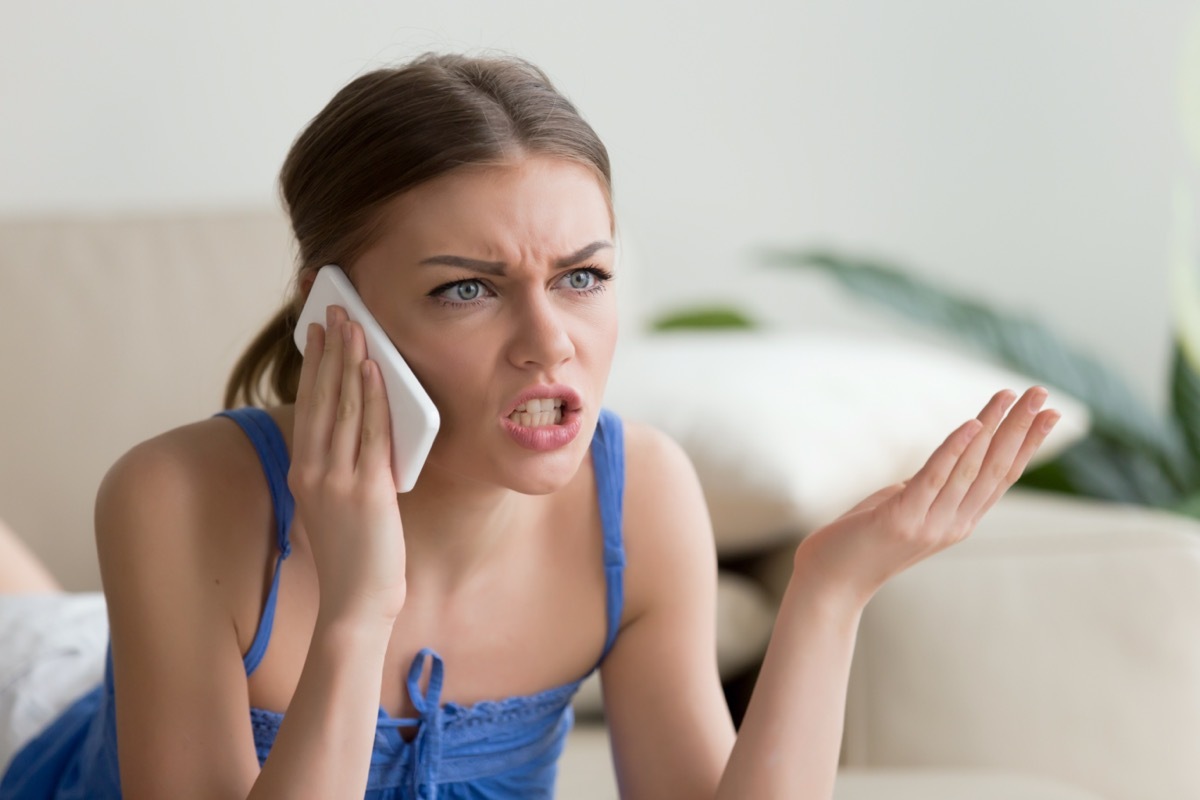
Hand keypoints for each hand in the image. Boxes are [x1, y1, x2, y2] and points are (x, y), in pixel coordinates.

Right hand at [289, 304, 406, 622]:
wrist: (357, 602)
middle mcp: (314, 470)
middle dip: (330, 350)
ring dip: (351, 362)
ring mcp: (338, 479)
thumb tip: (361, 423)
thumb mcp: (334, 503)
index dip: (315, 365)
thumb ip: (340, 465)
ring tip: (355, 326)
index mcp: (303, 472)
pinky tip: (374, 370)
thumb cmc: (354, 555)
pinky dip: (372, 398)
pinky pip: (370, 433)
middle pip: (322, 397)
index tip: (319, 330)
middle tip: (337, 311)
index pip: (309, 406)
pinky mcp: (367, 490)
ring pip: (345, 407)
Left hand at [793, 386, 1060, 613]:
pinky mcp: (902, 519)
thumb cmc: (861, 542)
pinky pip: (934, 478)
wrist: (831, 585)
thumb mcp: (904, 509)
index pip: (1001, 477)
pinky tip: (971, 423)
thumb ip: (928, 488)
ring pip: (971, 467)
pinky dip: (954, 449)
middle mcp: (953, 523)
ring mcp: (930, 523)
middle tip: (1042, 392)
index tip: (1050, 413)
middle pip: (996, 468)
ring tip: (1011, 395)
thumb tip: (945, 458)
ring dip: (994, 426)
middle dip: (1021, 428)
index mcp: (958, 521)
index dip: (1027, 444)